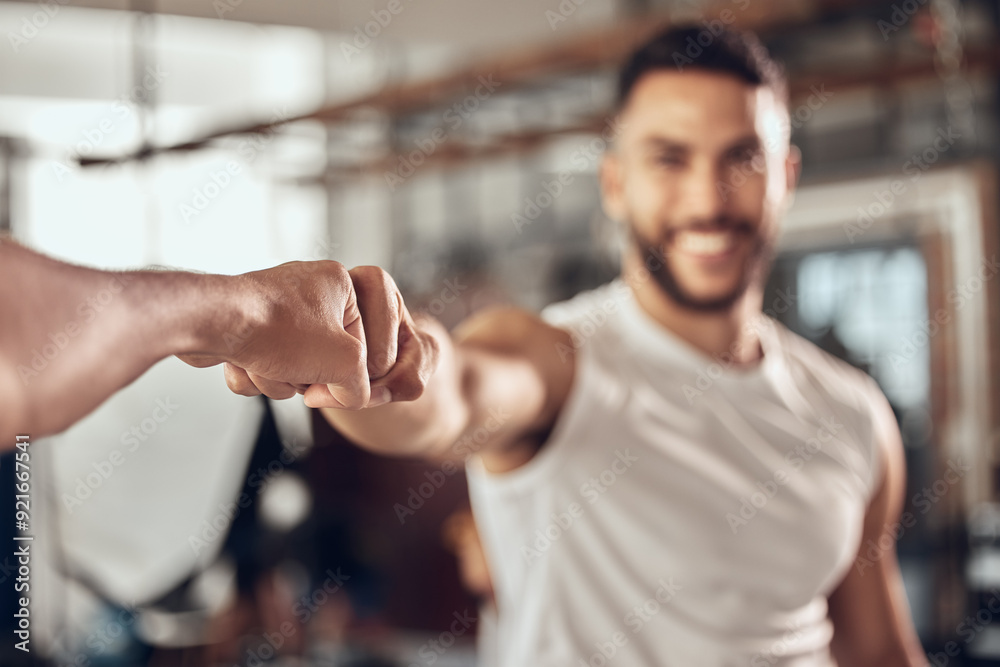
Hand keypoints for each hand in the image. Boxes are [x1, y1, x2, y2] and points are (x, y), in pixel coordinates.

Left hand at [179, 262, 438, 409]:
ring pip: (294, 368)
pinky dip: (255, 375)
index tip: (337, 381)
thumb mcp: (346, 363)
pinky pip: (264, 365)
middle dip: (309, 377)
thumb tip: (345, 394)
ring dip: (279, 380)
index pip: (365, 346)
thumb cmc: (278, 329)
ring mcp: (276, 308)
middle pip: (327, 360)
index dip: (351, 375)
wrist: (211, 322)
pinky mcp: (247, 326)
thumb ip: (361, 385)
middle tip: (300, 373)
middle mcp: (309, 291)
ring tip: (266, 365)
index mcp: (342, 285)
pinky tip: (245, 364)